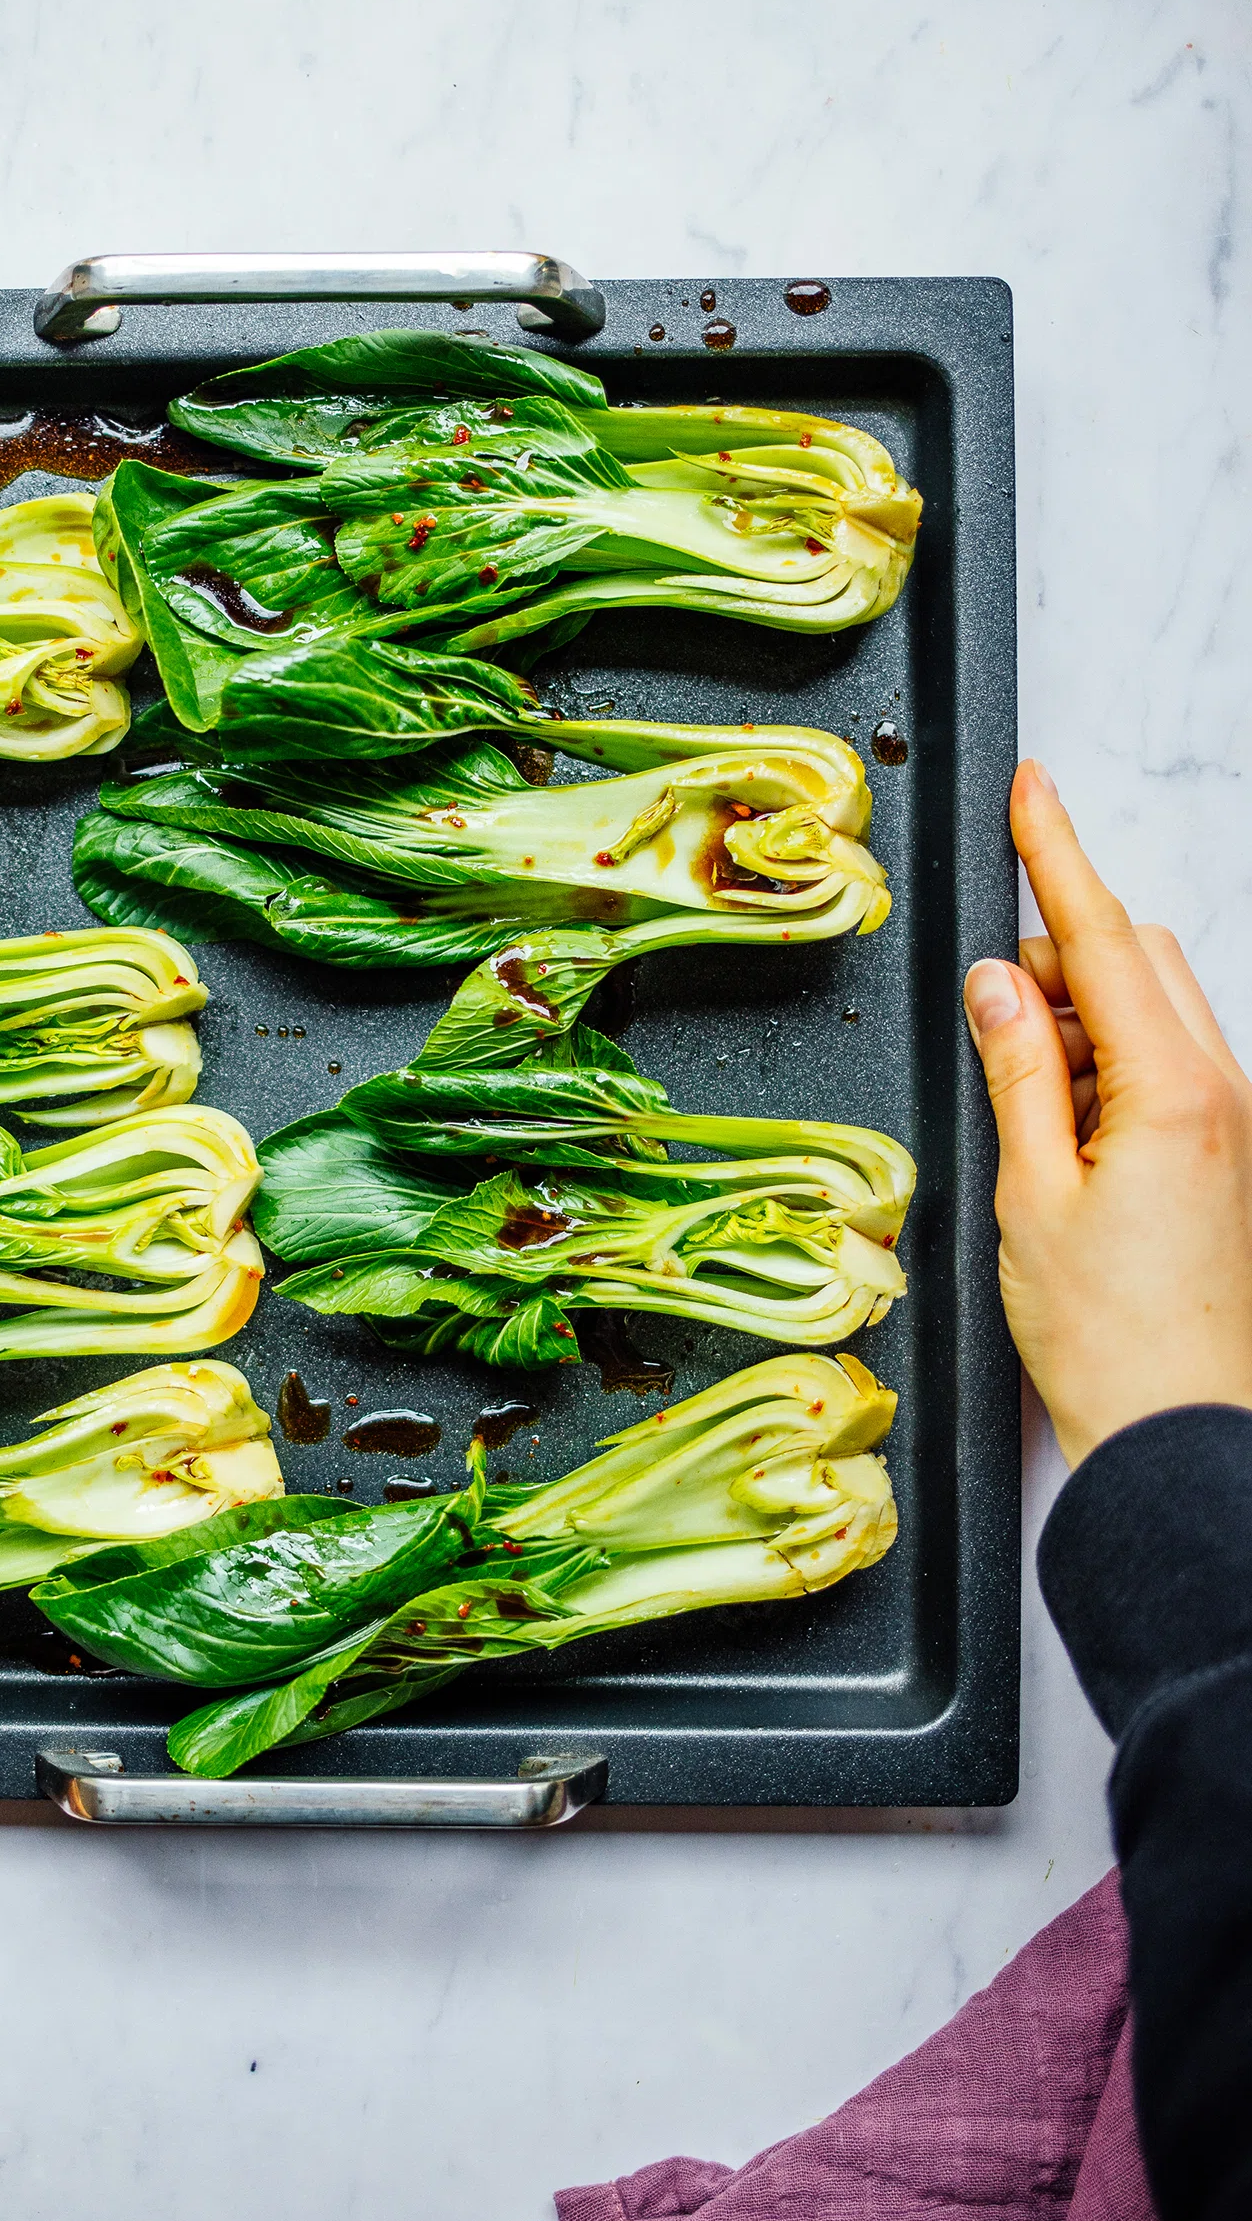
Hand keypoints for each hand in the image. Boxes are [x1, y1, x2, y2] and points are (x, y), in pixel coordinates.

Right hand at [961, 760, 1251, 1467]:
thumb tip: (999, 985)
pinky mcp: (1226, 1159)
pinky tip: (1061, 1135)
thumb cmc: (1110, 1335)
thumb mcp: (1031, 1194)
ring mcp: (1233, 1126)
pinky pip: (1166, 1070)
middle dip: (1061, 956)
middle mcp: (1223, 1094)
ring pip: (1155, 1014)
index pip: (1103, 937)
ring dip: (1082, 1021)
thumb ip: (1017, 1072)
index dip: (1058, 855)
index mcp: (1174, 1090)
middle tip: (993, 1013)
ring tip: (1026, 1106)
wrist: (1182, 1431)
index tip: (1032, 789)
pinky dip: (1105, 1072)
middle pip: (1140, 961)